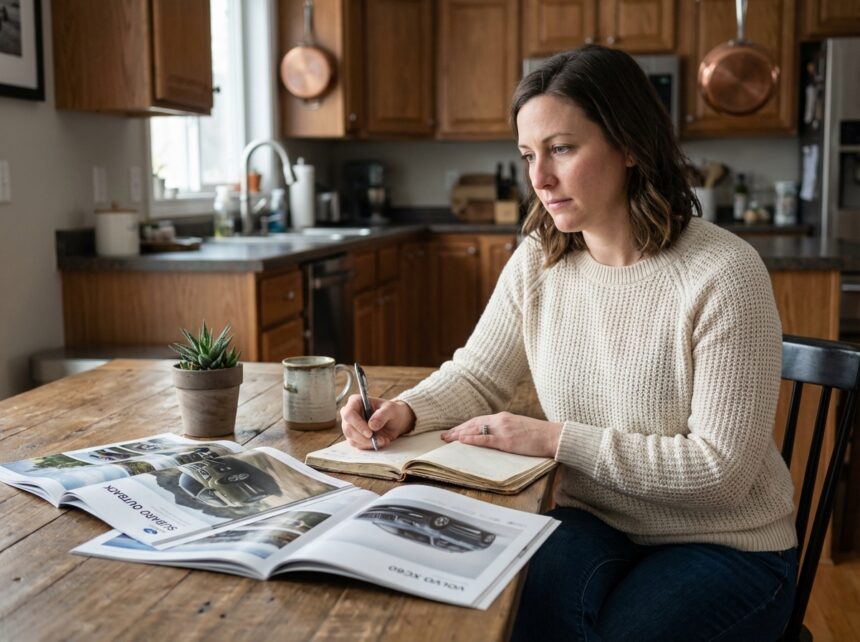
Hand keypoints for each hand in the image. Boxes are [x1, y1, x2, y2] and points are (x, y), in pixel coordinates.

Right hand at [340, 395, 415, 449]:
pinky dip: (369, 446)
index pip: (349, 414)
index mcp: (355, 402)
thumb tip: (372, 426)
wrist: (395, 421)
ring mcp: (350, 427)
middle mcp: (350, 414)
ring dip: (368, 443)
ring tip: (383, 440)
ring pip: (352, 439)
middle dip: (363, 438)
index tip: (370, 433)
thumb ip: (382, 415)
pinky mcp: (354, 437)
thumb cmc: (391, 411)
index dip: (358, 425)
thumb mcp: (391, 409)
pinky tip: (380, 442)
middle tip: (379, 440)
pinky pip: (357, 445)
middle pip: (348, 429)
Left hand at [441, 412, 561, 458]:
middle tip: (443, 436)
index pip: (478, 420)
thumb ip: (505, 429)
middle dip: (457, 430)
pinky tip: (462, 439)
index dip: (464, 425)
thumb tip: (493, 436)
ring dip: (459, 434)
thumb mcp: (519, 427)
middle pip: (473, 423)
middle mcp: (501, 420)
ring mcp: (503, 429)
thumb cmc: (538, 435)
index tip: (453, 431)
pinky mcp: (507, 440)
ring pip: (476, 429)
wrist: (553, 436)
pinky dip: (472, 438)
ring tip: (447, 438)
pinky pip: (486, 439)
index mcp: (503, 417)